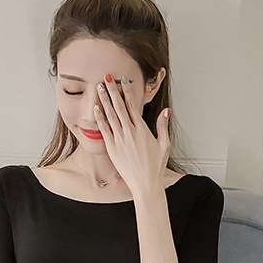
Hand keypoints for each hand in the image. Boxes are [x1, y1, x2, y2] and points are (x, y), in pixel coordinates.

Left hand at [93, 73, 170, 198]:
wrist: (145, 184)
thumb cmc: (155, 167)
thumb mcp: (164, 144)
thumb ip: (162, 126)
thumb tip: (166, 111)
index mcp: (143, 129)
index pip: (133, 105)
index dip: (127, 92)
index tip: (123, 80)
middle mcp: (130, 132)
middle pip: (119, 106)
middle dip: (113, 91)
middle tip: (107, 77)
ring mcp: (120, 140)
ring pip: (110, 115)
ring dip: (104, 100)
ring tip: (99, 87)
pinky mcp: (112, 148)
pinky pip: (104, 130)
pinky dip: (100, 118)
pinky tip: (96, 108)